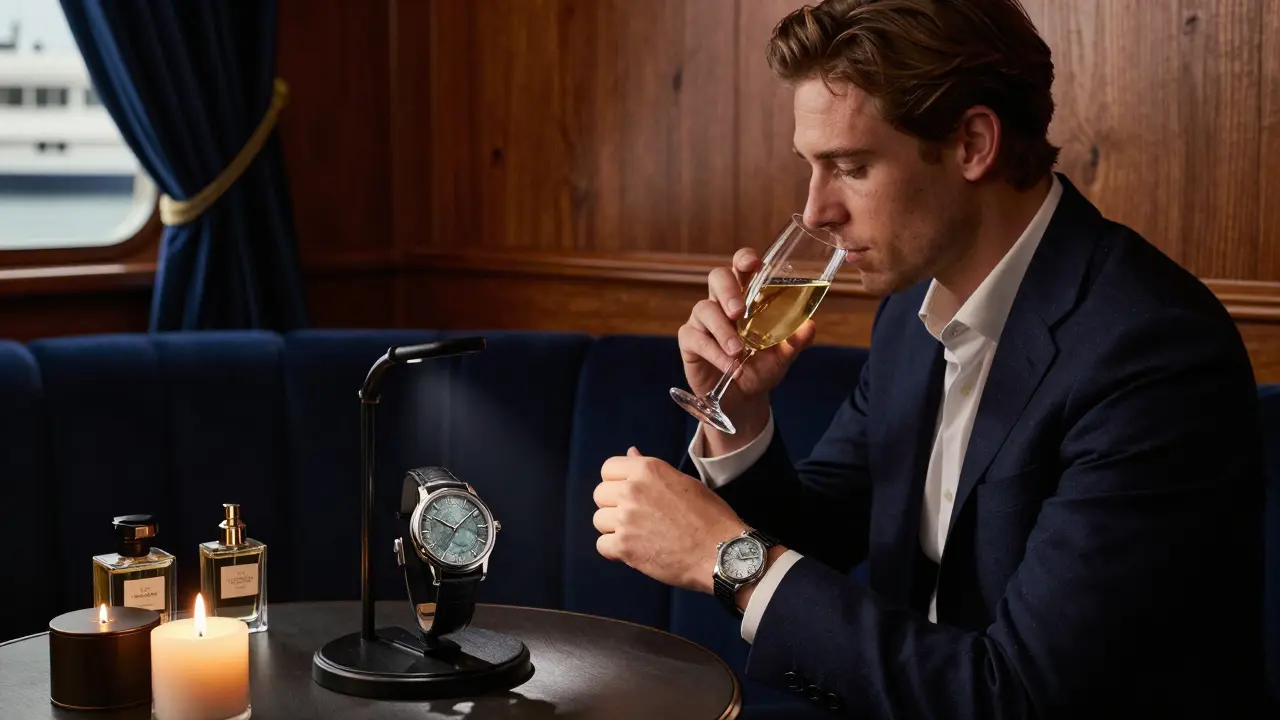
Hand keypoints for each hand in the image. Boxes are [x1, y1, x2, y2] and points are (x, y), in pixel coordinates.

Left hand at [594, 447, 745, 592]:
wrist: (722, 552)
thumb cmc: (710, 516)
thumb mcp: (683, 482)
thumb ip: (651, 470)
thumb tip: (631, 452)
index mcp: (648, 470)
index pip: (609, 468)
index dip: (616, 481)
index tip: (627, 492)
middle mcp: (632, 490)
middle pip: (599, 494)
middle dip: (612, 505)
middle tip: (634, 517)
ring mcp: (626, 519)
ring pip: (598, 520)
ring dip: (613, 528)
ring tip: (637, 534)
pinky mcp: (624, 547)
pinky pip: (601, 546)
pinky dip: (615, 551)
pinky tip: (634, 550)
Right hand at [679, 248, 816, 436]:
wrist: (743, 400)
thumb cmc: (760, 368)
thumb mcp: (783, 356)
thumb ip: (796, 340)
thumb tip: (809, 325)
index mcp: (745, 296)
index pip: (741, 267)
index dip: (744, 259)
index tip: (754, 263)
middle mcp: (722, 303)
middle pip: (717, 277)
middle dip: (728, 290)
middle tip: (739, 311)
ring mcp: (703, 320)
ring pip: (704, 309)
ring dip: (723, 330)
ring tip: (738, 351)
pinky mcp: (690, 341)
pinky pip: (695, 338)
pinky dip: (714, 352)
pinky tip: (730, 366)